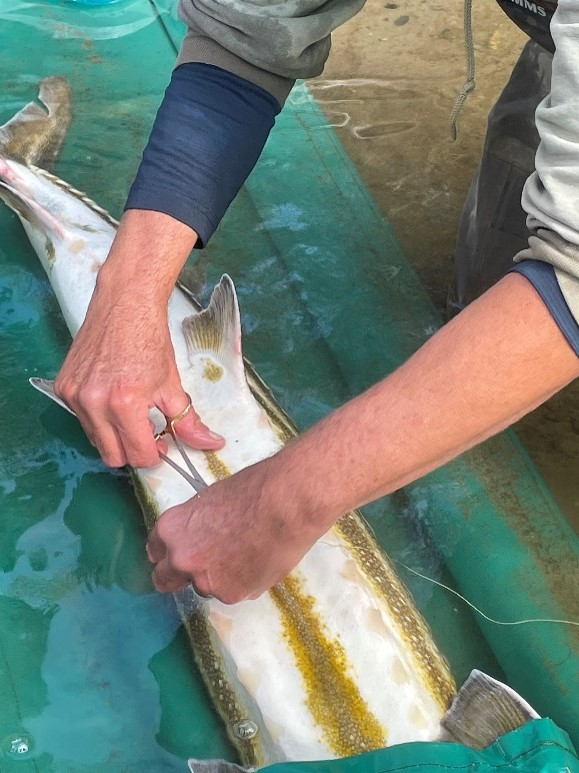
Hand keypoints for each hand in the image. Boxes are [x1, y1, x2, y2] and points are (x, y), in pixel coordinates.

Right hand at [54, 210, 223, 467]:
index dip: (154, 455)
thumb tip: (210, 444)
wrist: (125, 305)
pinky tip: (113, 398)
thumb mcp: (173, 385)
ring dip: (115, 435)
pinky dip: (98, 418)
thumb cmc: (151, 341)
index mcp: (125, 404)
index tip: (162, 443)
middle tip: (149, 433)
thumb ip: (188, 422)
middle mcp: (95, 403)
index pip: (138, 455)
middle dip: (133, 450)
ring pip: (95, 440)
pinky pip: (81, 420)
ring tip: (132, 413)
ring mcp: (75, 396)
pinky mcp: (63, 387)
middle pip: (112, 456)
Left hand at [146, 455, 327, 602]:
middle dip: (178, 576)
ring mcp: (206, 582)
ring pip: (206, 586)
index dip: (168, 553)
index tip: (177, 554)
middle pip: (166, 579)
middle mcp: (181, 559)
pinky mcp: (232, 595)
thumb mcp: (211, 500)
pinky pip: (234, 592)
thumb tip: (201, 536)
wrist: (287, 504)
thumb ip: (196, 525)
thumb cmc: (254, 490)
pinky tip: (261, 561)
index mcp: (172, 529)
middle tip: (203, 566)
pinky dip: (244, 582)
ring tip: (247, 554)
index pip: (155, 551)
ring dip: (218, 577)